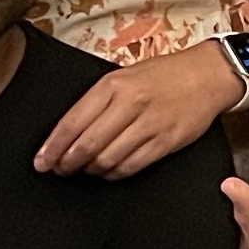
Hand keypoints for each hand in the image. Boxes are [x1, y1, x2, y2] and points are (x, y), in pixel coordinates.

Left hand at [35, 47, 238, 176]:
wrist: (207, 76)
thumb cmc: (164, 75)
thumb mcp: (124, 76)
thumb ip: (98, 101)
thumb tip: (69, 133)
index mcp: (113, 85)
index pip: (72, 122)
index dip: (52, 148)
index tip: (41, 162)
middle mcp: (130, 104)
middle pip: (86, 145)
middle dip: (67, 163)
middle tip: (61, 169)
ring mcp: (149, 125)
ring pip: (107, 159)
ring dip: (91, 170)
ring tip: (86, 169)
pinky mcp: (165, 142)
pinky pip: (131, 166)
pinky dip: (115, 173)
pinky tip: (110, 170)